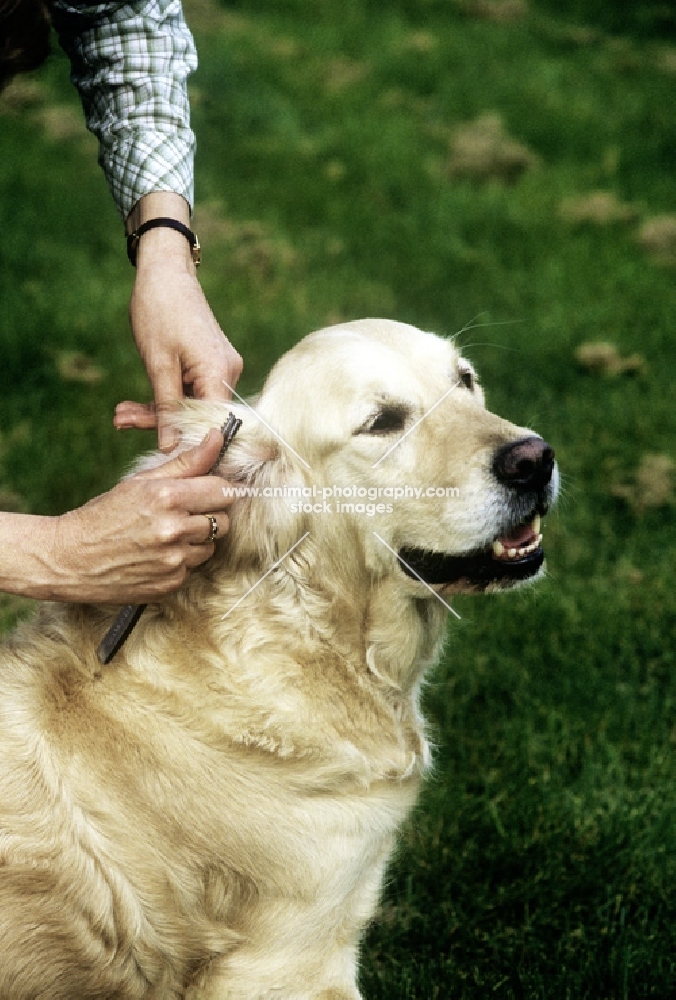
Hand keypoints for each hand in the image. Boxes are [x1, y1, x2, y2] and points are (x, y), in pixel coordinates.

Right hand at [45, 429, 232, 602]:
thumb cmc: (104, 515)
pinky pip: (193, 568)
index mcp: (168, 497)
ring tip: (167, 534)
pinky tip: (157, 554)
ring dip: (197, 540)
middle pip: (223, 521)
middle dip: (209, 515)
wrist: (69, 559)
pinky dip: (182, 561)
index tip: (209, 491)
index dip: (219, 490)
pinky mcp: (170, 584)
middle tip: (184, 514)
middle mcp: (174, 530)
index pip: (224, 491)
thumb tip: (217, 438)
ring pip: (211, 546)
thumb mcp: (140, 482)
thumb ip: (186, 462)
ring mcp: (173, 561)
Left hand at [121, 193, 242, 450]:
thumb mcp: (158, 365)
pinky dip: (163, 398)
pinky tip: (133, 407)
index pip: (214, 426)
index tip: (165, 461)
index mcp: (220, 374)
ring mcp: (219, 370)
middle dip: (160, 424)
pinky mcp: (208, 366)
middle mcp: (228, 374)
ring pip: (188, 405)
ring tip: (119, 415)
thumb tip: (170, 449)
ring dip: (155, 411)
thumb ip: (166, 409)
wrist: (165, 271)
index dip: (191, 446)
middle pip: (198, 416)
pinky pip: (187, 391)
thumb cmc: (160, 310)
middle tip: (120, 423)